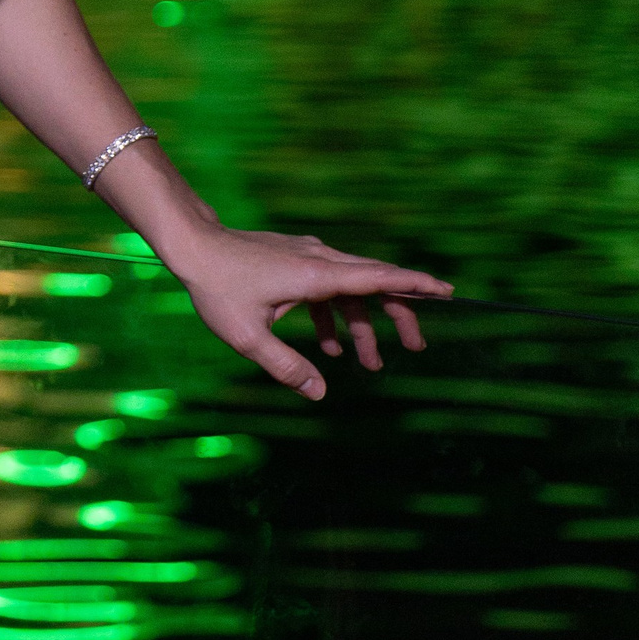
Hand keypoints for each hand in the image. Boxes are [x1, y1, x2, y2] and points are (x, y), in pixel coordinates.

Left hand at [160, 222, 450, 401]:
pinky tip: (329, 349)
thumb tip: (320, 393)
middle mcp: (318, 260)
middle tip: (416, 347)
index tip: (446, 290)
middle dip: (398, 315)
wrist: (192, 246)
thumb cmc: (217, 289)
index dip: (414, 284)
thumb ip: (286, 366)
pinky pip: (327, 289)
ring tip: (371, 365)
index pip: (377, 277)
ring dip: (362, 325)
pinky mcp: (294, 261)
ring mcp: (307, 258)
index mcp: (315, 275)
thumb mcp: (248, 338)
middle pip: (372, 284)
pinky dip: (334, 316)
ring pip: (350, 289)